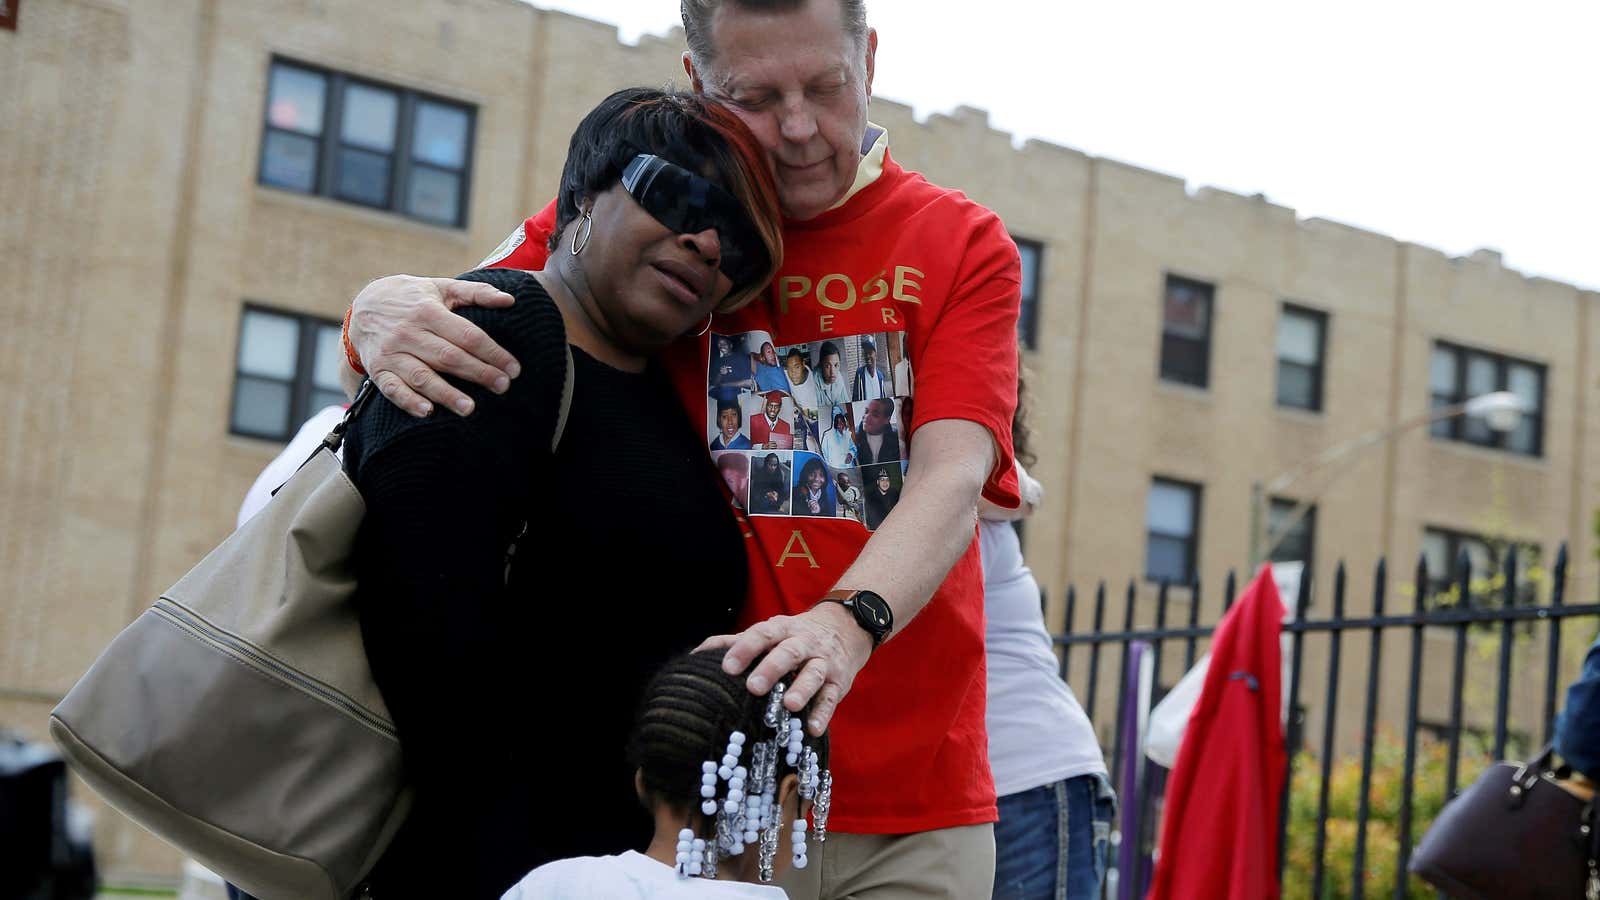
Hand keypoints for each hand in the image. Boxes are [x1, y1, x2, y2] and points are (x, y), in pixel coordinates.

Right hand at [348, 275, 520, 417]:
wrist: (363, 305)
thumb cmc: (412, 298)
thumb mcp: (441, 287)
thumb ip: (476, 292)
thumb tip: (510, 300)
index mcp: (428, 311)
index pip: (467, 335)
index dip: (493, 352)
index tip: (513, 368)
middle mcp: (409, 333)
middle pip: (449, 357)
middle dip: (479, 373)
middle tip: (503, 387)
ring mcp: (392, 353)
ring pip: (422, 376)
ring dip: (446, 394)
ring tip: (470, 409)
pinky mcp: (378, 369)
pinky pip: (392, 389)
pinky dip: (408, 401)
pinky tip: (427, 412)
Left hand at [694, 602, 872, 736]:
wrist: (846, 628)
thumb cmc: (794, 636)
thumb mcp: (770, 632)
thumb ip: (735, 642)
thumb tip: (697, 654)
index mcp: (782, 630)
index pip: (762, 634)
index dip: (745, 649)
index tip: (727, 667)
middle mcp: (804, 643)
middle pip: (788, 652)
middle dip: (771, 668)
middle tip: (753, 687)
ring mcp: (823, 662)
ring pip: (813, 673)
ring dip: (802, 689)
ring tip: (790, 705)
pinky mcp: (838, 682)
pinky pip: (831, 697)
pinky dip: (823, 713)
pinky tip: (812, 728)